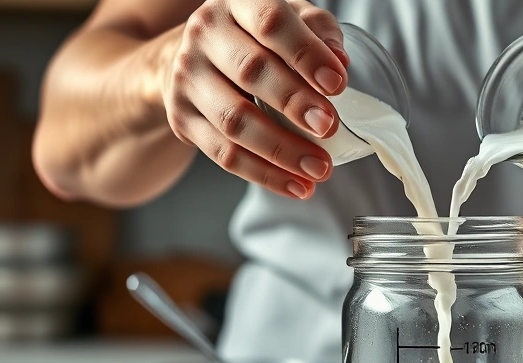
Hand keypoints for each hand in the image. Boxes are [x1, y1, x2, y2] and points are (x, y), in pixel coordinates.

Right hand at [163, 0, 348, 197]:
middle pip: (251, 70)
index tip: (337, 83)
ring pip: (235, 120)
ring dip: (281, 150)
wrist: (193, 56)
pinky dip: (264, 174)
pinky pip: (224, 154)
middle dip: (294, 103)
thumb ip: (318, 31)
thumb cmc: (255, 37)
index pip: (270, 22)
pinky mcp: (182, 118)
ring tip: (319, 168)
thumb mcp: (289, 19)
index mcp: (236, 2)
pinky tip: (296, 185)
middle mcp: (204, 34)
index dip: (306, 53)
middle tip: (329, 127)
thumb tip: (340, 61)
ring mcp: (187, 77)